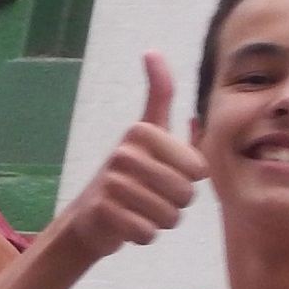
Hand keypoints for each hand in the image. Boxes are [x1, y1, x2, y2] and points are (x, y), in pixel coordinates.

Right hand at [47, 54, 207, 266]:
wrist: (91, 216)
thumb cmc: (133, 172)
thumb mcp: (150, 130)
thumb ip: (160, 95)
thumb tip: (152, 52)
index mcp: (142, 130)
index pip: (198, 168)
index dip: (190, 179)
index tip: (168, 173)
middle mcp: (125, 151)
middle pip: (186, 193)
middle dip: (177, 203)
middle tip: (155, 196)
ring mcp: (112, 182)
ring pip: (169, 216)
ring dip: (162, 220)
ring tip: (142, 210)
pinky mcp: (105, 211)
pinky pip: (148, 233)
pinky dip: (144, 235)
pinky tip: (130, 224)